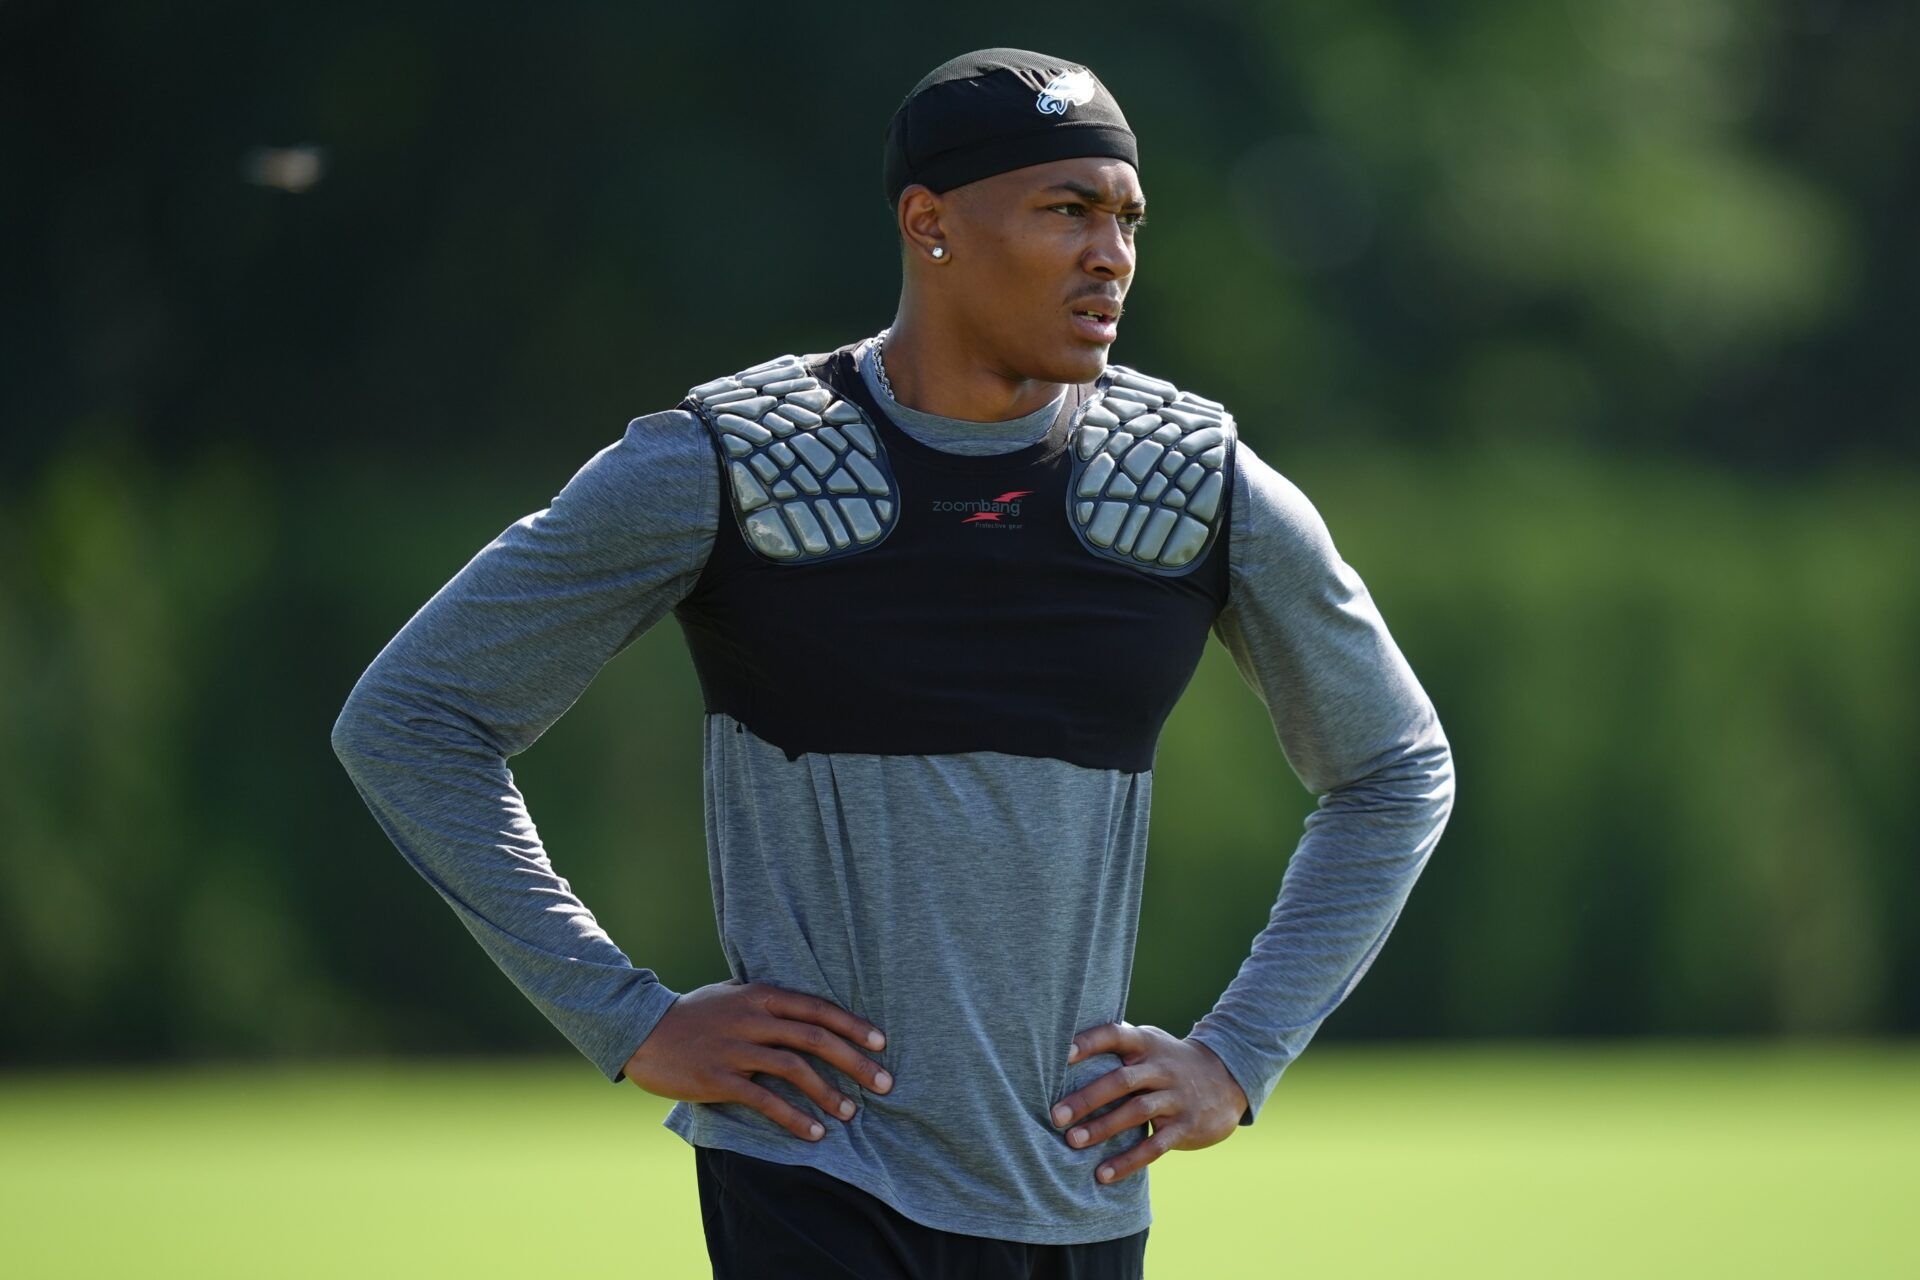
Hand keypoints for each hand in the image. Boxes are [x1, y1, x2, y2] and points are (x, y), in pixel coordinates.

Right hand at [622, 979, 892, 1142]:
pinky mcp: (719, 1078)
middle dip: (856, 1062)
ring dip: (828, 1093)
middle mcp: (753, 1018)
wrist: (643, 1031)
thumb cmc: (694, 1014)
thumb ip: (768, 1002)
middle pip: (816, 1038)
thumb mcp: (733, 994)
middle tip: (884, 1083)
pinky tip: (814, 1133)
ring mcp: (736, 1048)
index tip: (881, 1043)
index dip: (853, 1026)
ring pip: (794, 1069)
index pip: (818, 1008)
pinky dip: (794, 1117)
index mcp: (761, 995)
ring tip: (850, 1113)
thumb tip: (808, 1011)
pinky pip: (765, 1100)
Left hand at [1051, 1021, 1248, 1184]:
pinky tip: (1103, 1174)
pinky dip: (1128, 1161)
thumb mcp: (1150, 1043)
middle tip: (1056, 1115)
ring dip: (1103, 1128)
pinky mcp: (1185, 1127)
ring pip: (1136, 1113)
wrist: (1226, 1079)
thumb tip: (1062, 1047)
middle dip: (1087, 1099)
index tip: (1063, 1054)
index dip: (1090, 1043)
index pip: (1116, 1035)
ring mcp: (1176, 1098)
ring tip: (1072, 1141)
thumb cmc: (1169, 1061)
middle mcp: (1161, 1068)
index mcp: (1147, 1044)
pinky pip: (1154, 1146)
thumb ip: (1118, 1044)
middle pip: (1121, 1081)